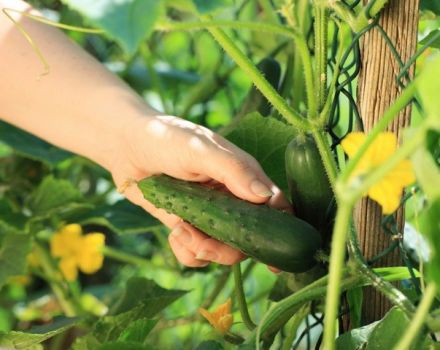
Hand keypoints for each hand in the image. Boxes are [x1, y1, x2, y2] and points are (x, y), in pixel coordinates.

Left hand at [110, 115, 290, 266]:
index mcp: (244, 177)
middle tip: (200, 241)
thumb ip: (234, 169)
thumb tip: (266, 197)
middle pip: (250, 239)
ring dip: (204, 249)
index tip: (277, 258)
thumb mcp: (200, 149)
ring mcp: (211, 215)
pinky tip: (174, 233)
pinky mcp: (189, 226)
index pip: (274, 207)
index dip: (281, 231)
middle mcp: (232, 199)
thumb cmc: (166, 138)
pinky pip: (197, 254)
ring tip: (180, 231)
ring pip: (225, 251)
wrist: (126, 145)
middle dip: (228, 248)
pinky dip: (187, 251)